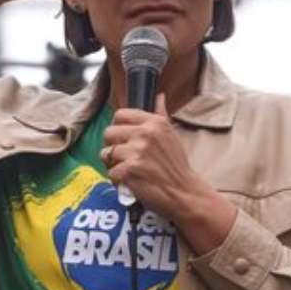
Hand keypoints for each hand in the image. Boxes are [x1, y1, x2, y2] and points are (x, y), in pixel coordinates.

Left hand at [101, 94, 235, 253]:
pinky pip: (110, 173)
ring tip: (129, 171)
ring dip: (113, 165)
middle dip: (112, 147)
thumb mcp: (172, 135)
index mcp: (154, 122)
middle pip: (108, 133)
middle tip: (125, 158)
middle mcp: (145, 134)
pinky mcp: (129, 171)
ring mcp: (136, 152)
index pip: (120, 115)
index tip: (123, 139)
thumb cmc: (176, 166)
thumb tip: (159, 96)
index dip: (118, 128)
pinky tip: (131, 183)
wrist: (184, 193)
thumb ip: (161, 115)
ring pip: (106, 154)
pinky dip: (118, 182)